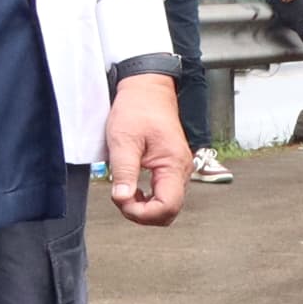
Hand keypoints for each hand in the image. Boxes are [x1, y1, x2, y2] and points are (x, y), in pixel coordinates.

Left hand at [103, 72, 187, 226]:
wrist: (147, 90)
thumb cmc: (137, 109)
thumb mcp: (123, 140)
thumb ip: (124, 172)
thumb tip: (122, 199)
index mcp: (173, 164)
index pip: (167, 207)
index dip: (142, 212)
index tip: (121, 199)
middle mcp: (182, 170)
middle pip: (169, 212)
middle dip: (142, 214)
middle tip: (120, 198)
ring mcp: (179, 170)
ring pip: (167, 206)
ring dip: (145, 208)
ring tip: (125, 192)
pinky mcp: (172, 168)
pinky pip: (165, 194)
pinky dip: (148, 199)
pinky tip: (133, 189)